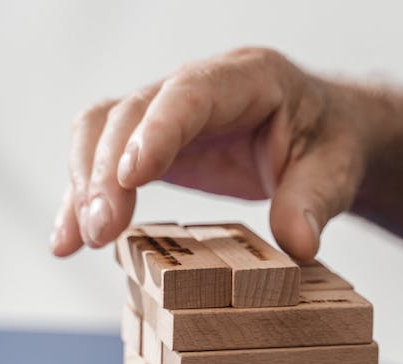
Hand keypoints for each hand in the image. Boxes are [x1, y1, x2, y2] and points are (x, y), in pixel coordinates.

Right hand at [51, 47, 367, 260]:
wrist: (324, 136)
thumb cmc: (330, 145)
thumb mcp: (336, 172)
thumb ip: (314, 202)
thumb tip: (297, 245)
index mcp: (248, 78)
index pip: (191, 93)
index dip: (156, 131)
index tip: (132, 176)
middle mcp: (197, 87)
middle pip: (131, 112)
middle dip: (107, 170)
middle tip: (101, 230)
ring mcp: (166, 113)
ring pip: (102, 129)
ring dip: (83, 183)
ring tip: (77, 240)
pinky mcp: (150, 144)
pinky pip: (102, 160)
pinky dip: (82, 198)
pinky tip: (67, 239)